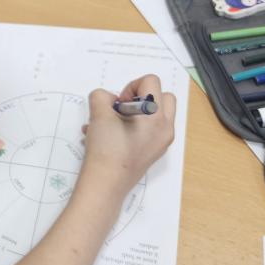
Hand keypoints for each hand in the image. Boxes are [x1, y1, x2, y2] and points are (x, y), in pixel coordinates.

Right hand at [80, 74, 175, 191]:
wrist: (106, 184)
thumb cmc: (105, 149)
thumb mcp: (98, 114)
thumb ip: (101, 96)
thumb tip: (109, 100)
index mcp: (156, 115)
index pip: (151, 81)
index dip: (131, 87)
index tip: (118, 105)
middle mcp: (166, 127)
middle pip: (164, 95)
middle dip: (142, 97)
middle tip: (122, 111)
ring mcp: (163, 141)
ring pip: (159, 113)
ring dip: (139, 111)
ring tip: (117, 124)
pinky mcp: (156, 151)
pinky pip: (153, 129)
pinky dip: (137, 126)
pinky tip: (115, 136)